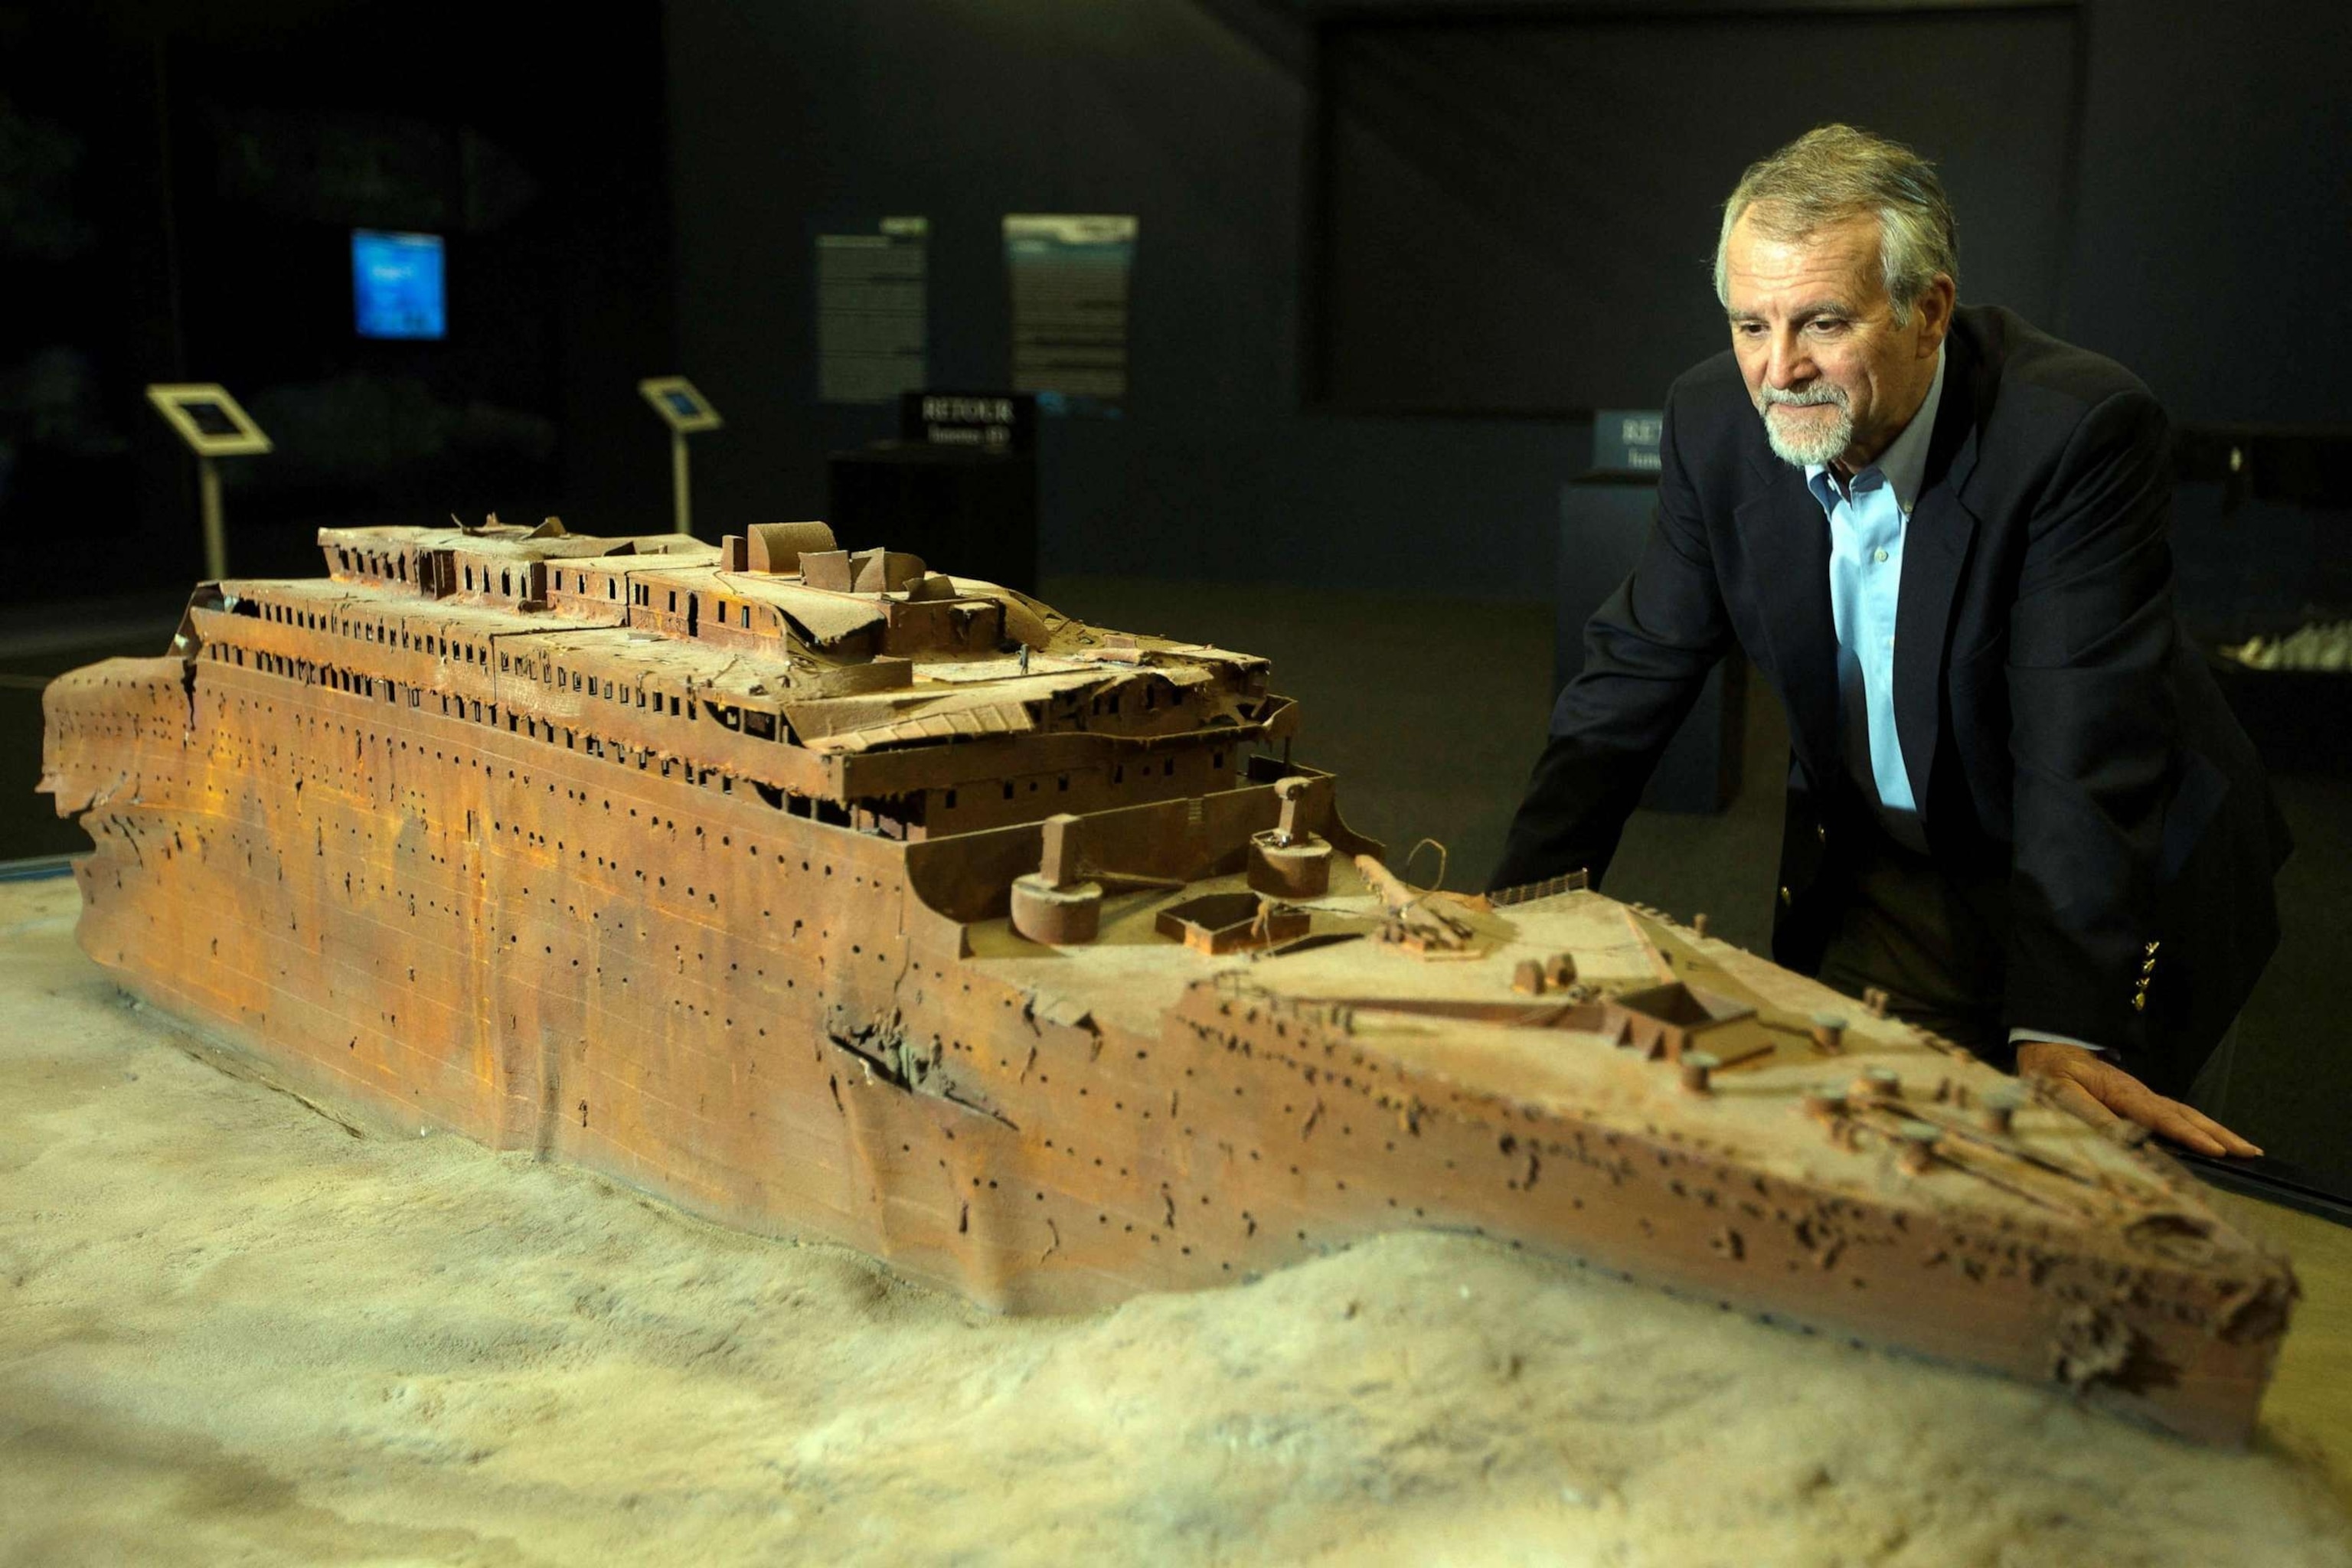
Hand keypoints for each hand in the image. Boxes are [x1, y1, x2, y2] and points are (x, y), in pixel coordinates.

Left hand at [2014, 1040, 2260, 1157]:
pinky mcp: (2139, 1101)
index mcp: (2121, 1092)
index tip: (2216, 1150)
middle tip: (2251, 1153)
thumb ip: (2090, 1115)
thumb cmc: (2051, 1074)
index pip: (2161, 1116)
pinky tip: (2211, 1140)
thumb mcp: (2060, 1093)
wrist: (2048, 1048)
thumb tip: (2124, 1138)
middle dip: (2219, 1134)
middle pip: (2186, 1114)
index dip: (2189, 1135)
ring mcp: (2142, 1097)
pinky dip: (2198, 1127)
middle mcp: (2139, 1094)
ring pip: (2186, 1114)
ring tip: (2245, 1149)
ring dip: (2216, 1131)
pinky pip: (2175, 1115)